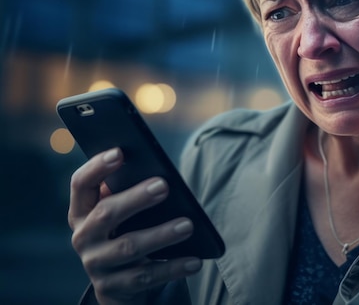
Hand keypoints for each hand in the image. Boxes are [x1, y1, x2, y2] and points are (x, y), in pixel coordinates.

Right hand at [68, 148, 202, 304]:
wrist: (119, 283)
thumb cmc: (126, 231)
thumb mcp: (123, 212)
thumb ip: (130, 192)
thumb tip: (161, 175)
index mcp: (82, 211)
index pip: (81, 184)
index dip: (97, 166)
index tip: (120, 152)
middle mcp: (83, 236)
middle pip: (107, 213)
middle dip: (136, 198)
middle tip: (164, 186)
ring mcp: (95, 264)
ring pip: (129, 247)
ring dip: (161, 235)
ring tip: (188, 225)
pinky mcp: (112, 287)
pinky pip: (145, 277)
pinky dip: (173, 268)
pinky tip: (195, 261)